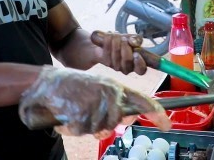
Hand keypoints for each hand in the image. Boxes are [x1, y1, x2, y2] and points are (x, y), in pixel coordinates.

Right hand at [18, 66, 170, 135]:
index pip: (142, 100)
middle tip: (86, 115)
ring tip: (73, 110)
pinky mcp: (81, 115)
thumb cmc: (72, 86)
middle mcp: (108, 94)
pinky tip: (65, 114)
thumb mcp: (97, 87)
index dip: (156, 112)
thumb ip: (113, 101)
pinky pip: (81, 130)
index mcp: (113, 86)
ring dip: (84, 124)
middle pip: (115, 122)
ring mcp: (95, 105)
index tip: (167, 124)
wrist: (45, 82)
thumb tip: (125, 118)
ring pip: (98, 128)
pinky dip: (71, 127)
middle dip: (101, 123)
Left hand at [91, 31, 146, 74]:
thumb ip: (136, 40)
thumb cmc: (124, 42)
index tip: (136, 53)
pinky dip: (108, 40)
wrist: (108, 42)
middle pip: (127, 60)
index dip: (139, 62)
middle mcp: (127, 69)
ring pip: (117, 55)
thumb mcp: (133, 39)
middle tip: (124, 38)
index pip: (141, 69)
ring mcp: (117, 67)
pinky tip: (110, 34)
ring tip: (116, 34)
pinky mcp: (107, 62)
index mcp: (137, 65)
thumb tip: (133, 42)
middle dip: (125, 46)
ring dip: (116, 41)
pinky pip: (108, 51)